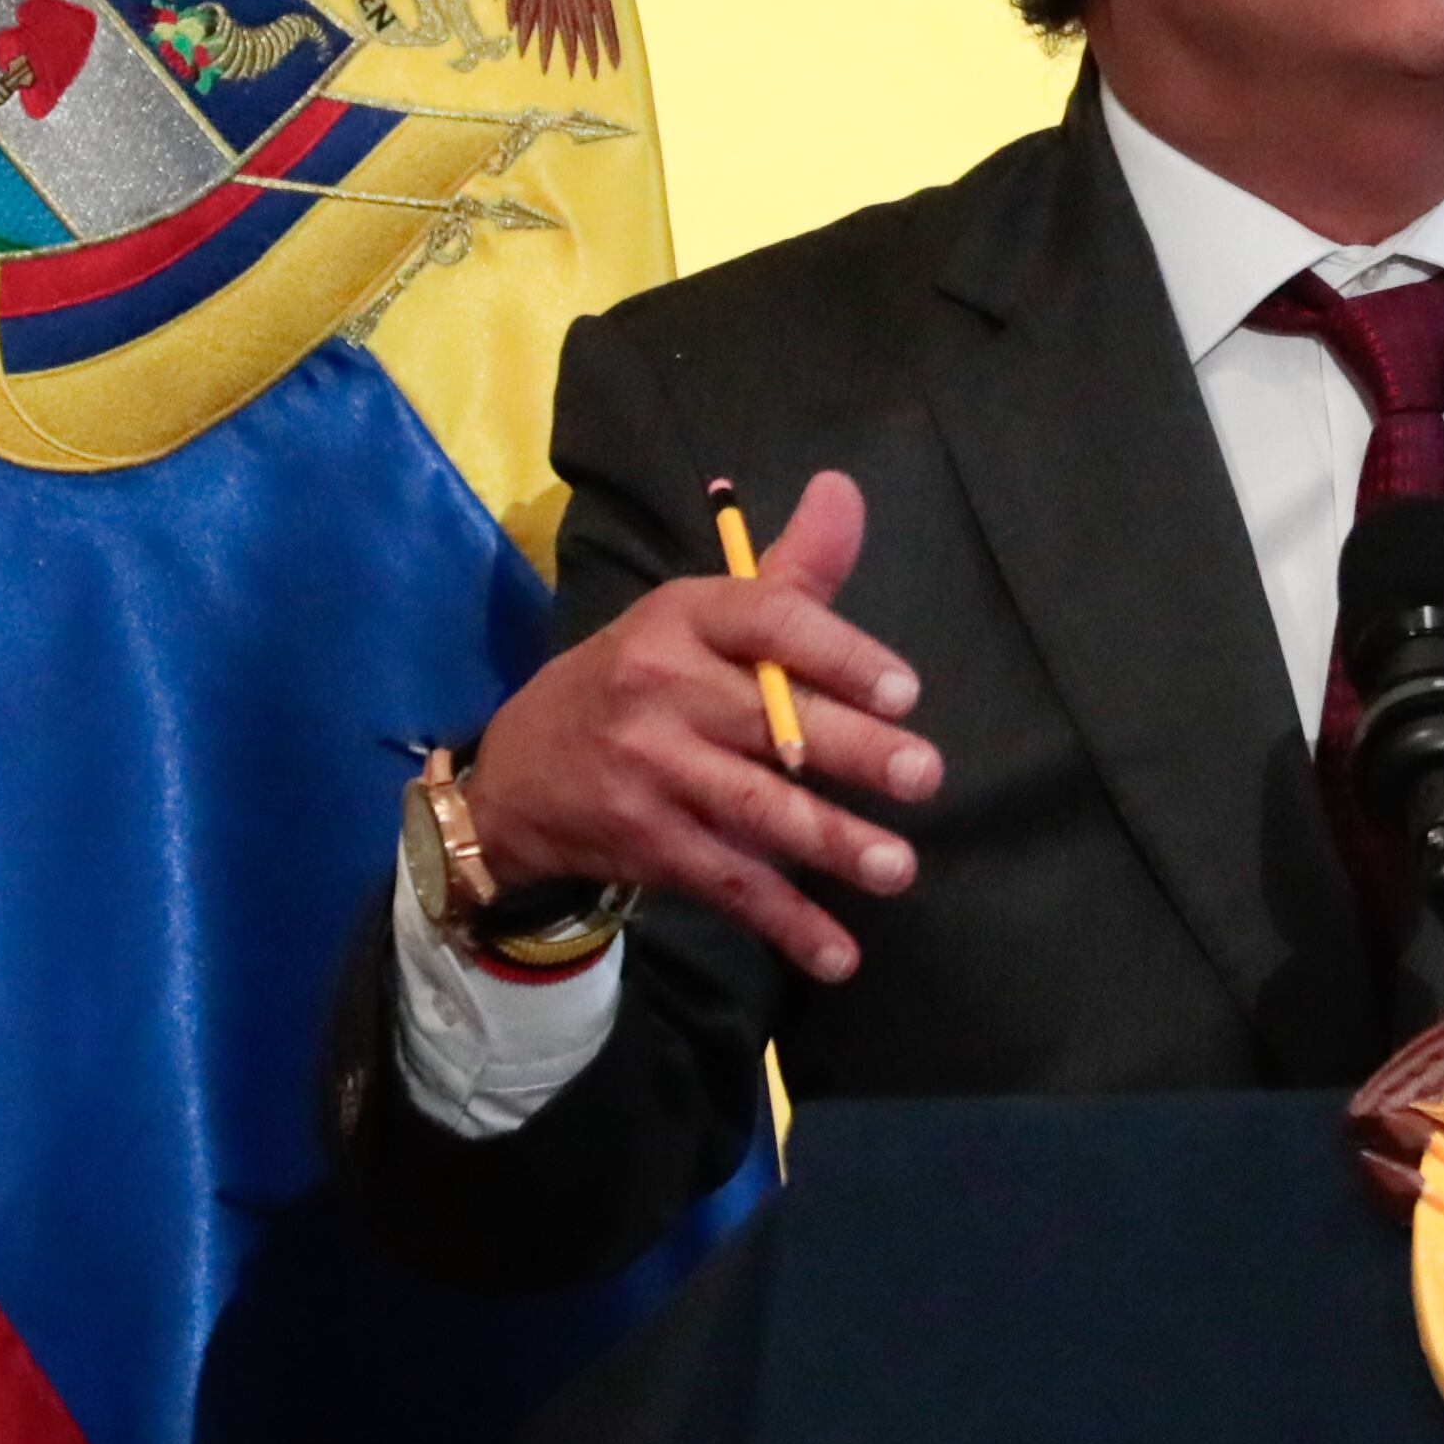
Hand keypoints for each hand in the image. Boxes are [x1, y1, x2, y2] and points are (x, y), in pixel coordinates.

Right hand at [464, 469, 942, 987]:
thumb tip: (847, 489)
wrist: (519, 775)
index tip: (903, 690)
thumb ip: (789, 573)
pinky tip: (839, 954)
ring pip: (752, 809)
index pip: (765, 621)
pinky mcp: (646, 844)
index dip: (836, 653)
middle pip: (768, 719)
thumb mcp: (699, 615)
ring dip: (829, 843)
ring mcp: (649, 771)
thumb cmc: (642, 679)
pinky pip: (727, 884)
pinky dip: (786, 923)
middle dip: (849, 752)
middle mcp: (660, 687)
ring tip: (898, 867)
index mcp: (684, 617)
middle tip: (924, 774)